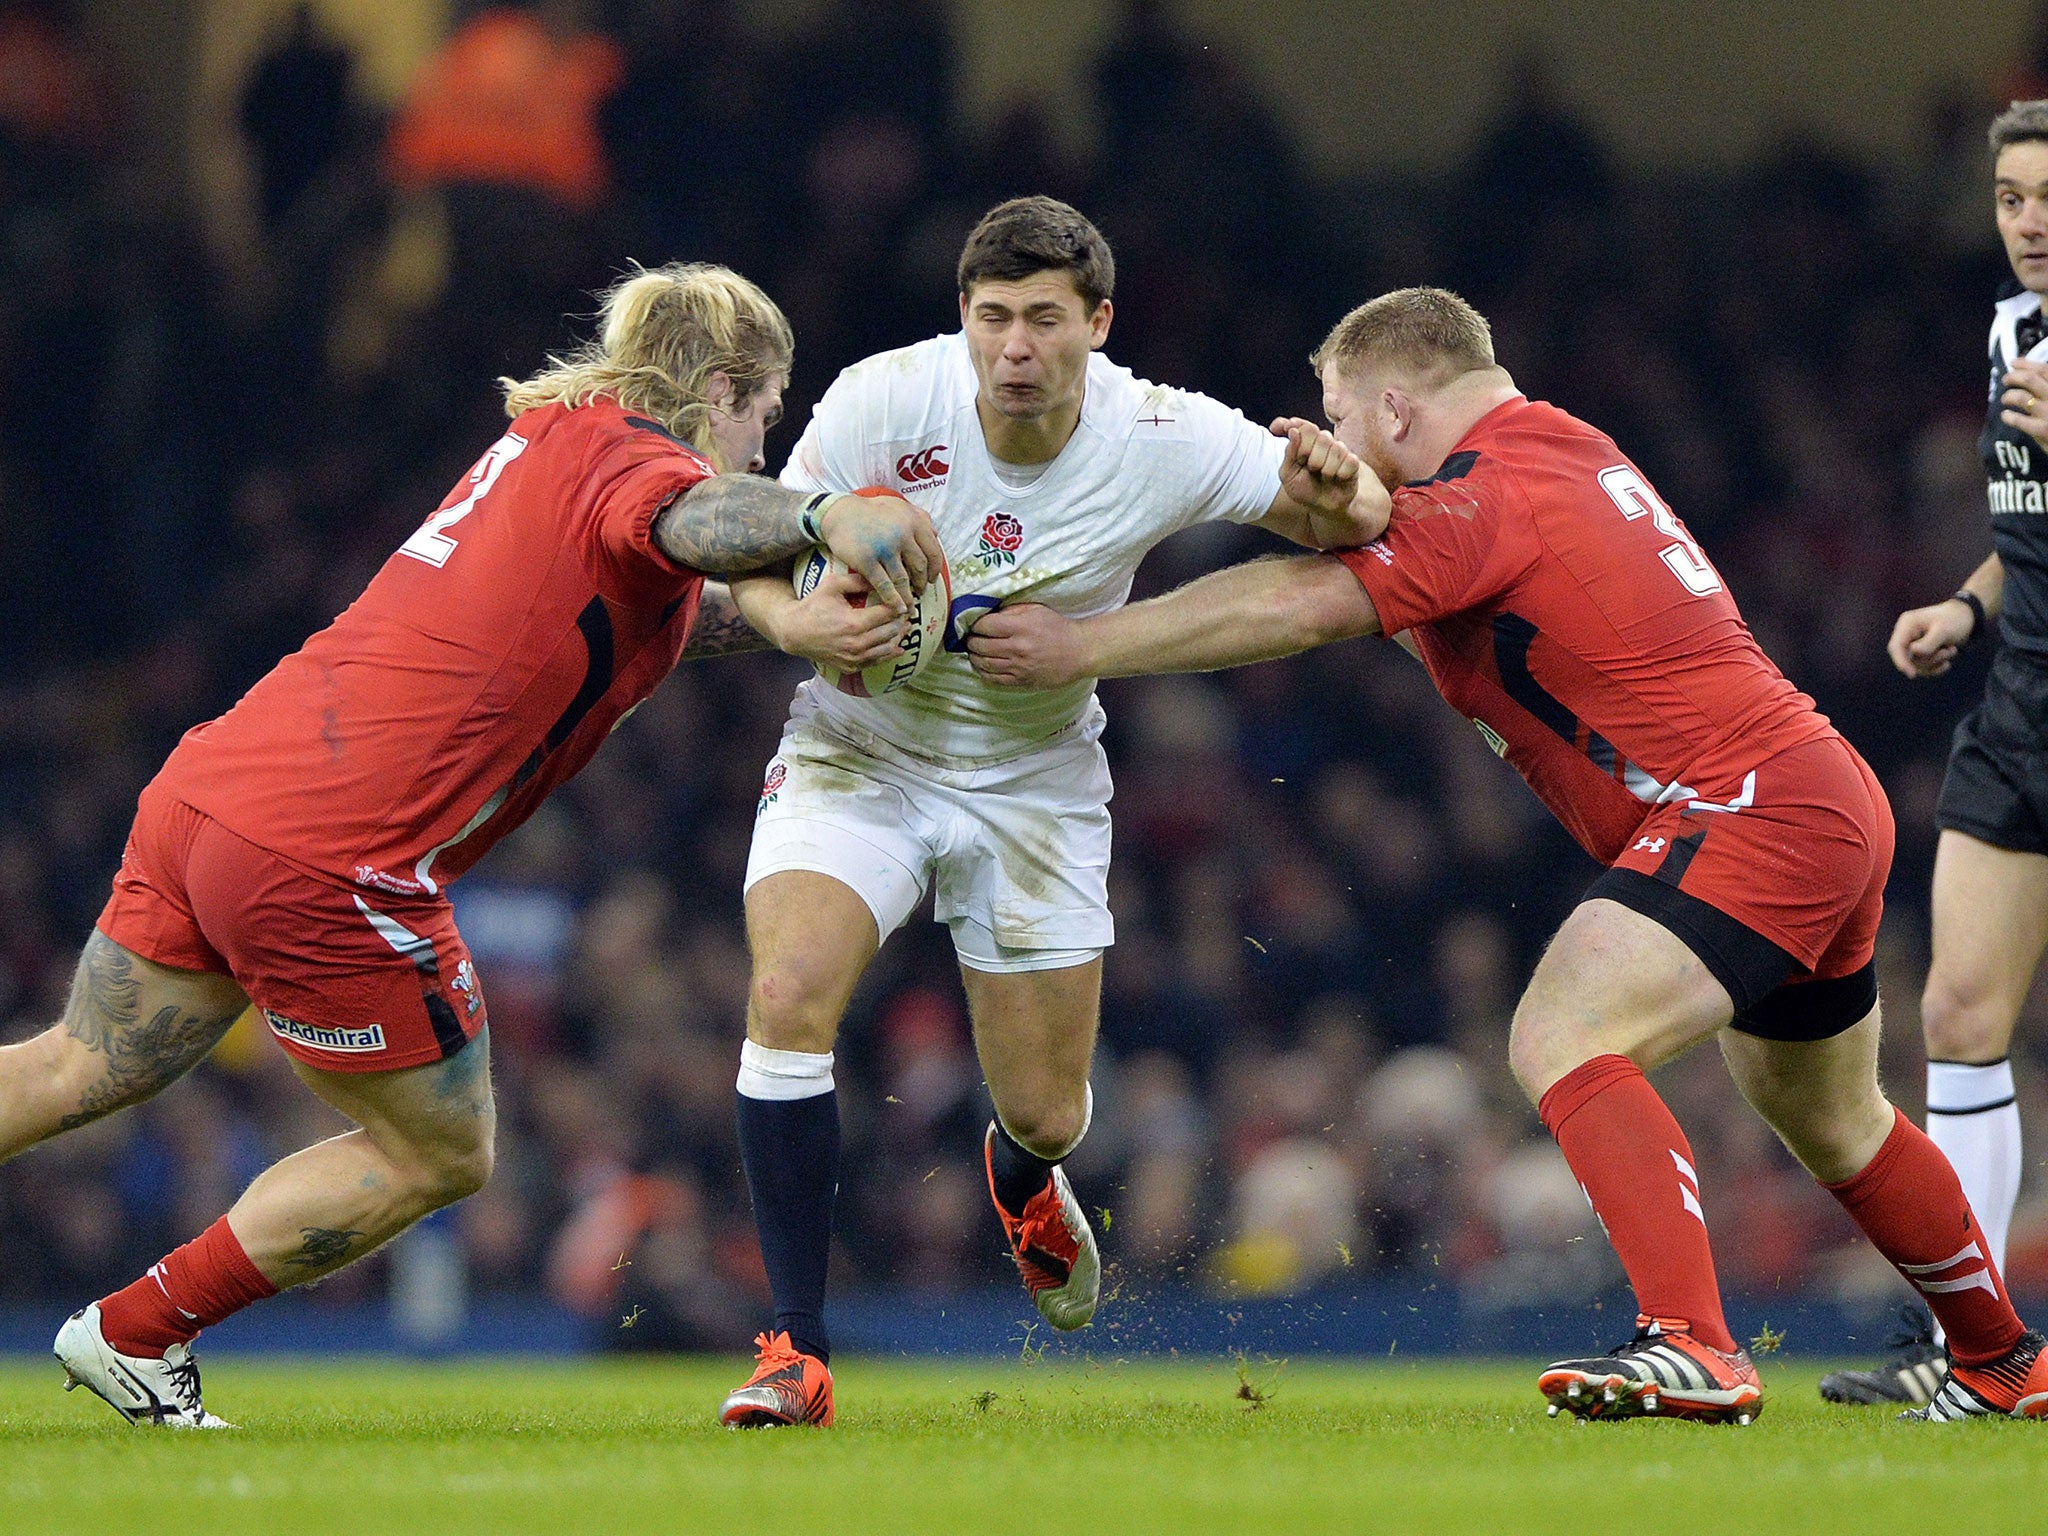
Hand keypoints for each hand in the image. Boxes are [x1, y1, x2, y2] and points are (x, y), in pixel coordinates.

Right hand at [773, 570, 908, 670]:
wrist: (794, 632)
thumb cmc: (813, 606)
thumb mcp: (832, 585)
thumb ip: (858, 580)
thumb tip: (881, 577)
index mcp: (853, 623)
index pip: (887, 614)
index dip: (900, 606)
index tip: (907, 600)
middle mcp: (856, 644)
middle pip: (891, 632)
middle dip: (902, 621)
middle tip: (907, 612)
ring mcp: (854, 658)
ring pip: (887, 649)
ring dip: (899, 637)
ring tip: (905, 627)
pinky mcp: (851, 667)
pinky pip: (877, 662)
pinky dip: (889, 653)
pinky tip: (897, 646)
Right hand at [818, 490, 946, 613]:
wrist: (839, 514)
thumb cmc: (869, 511)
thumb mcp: (898, 505)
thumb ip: (918, 517)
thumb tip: (936, 534)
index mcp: (913, 521)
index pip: (933, 551)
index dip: (934, 569)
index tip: (931, 579)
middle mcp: (902, 534)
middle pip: (919, 567)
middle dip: (921, 583)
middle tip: (920, 591)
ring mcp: (885, 548)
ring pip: (903, 579)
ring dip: (908, 595)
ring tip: (910, 605)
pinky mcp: (867, 561)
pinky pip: (884, 585)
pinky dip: (893, 599)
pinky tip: (897, 608)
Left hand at [966, 602, 1090, 688]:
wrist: (1079, 652)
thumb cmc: (1058, 628)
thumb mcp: (1036, 610)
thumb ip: (1011, 610)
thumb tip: (989, 614)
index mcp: (1021, 628)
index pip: (985, 626)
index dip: (975, 624)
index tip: (974, 624)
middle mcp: (1017, 649)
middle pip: (980, 646)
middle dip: (971, 641)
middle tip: (970, 638)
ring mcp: (1018, 667)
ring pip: (984, 664)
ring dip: (974, 656)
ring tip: (973, 651)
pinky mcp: (1021, 681)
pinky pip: (994, 679)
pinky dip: (983, 671)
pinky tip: (982, 665)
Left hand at [1272, 417, 1363, 519]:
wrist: (1324, 507)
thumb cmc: (1305, 489)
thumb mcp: (1288, 475)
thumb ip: (1289, 453)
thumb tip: (1293, 431)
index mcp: (1305, 442)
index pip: (1301, 426)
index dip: (1290, 426)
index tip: (1278, 429)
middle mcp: (1322, 441)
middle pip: (1318, 434)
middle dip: (1310, 456)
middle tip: (1310, 469)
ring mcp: (1338, 449)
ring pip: (1334, 448)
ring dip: (1325, 470)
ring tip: (1324, 477)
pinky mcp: (1352, 460)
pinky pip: (1348, 461)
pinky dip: (1340, 475)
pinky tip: (1337, 478)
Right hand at [1887, 597, 1978, 677]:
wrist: (1967, 618)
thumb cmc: (1955, 620)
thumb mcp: (1944, 631)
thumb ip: (1928, 643)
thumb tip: (1913, 652)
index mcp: (1907, 624)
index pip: (1895, 647)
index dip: (1901, 662)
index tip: (1912, 675)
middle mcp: (1906, 635)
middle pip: (1907, 658)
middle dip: (1929, 659)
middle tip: (1950, 651)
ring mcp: (1912, 644)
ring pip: (1917, 665)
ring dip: (1937, 661)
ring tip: (1952, 649)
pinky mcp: (1920, 653)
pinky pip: (1923, 668)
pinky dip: (1937, 667)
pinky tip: (1948, 660)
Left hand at [2001, 358, 2047, 448]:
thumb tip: (2035, 373)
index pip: (2044, 369)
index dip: (2026, 364)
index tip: (2014, 362)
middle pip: (2029, 379)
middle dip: (2014, 377)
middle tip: (2006, 379)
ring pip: (2020, 397)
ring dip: (2009, 396)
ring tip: (2005, 398)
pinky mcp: (2042, 431)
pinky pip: (2018, 420)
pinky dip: (2008, 416)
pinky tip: (2005, 416)